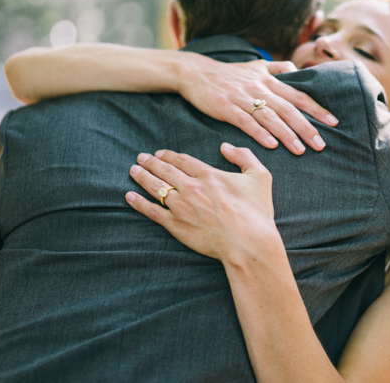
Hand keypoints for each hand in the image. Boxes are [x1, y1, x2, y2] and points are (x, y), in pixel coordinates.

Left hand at [125, 144, 280, 263]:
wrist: (249, 243)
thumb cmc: (257, 212)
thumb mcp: (260, 176)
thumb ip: (243, 156)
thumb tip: (225, 147)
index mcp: (209, 174)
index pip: (183, 160)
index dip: (169, 155)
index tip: (160, 153)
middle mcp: (191, 187)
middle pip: (165, 170)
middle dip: (151, 162)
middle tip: (141, 157)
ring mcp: (181, 207)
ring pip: (156, 187)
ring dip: (142, 177)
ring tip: (133, 170)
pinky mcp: (176, 226)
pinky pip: (152, 211)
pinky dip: (138, 203)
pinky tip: (129, 196)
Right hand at [177, 57, 337, 154]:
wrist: (195, 72)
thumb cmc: (228, 72)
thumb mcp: (255, 64)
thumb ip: (277, 68)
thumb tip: (296, 70)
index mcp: (268, 79)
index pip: (297, 95)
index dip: (316, 108)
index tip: (333, 122)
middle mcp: (258, 87)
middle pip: (288, 108)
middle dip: (306, 127)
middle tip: (321, 144)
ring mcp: (242, 97)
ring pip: (269, 116)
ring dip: (286, 134)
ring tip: (300, 150)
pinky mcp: (225, 106)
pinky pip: (245, 121)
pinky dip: (259, 132)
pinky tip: (271, 144)